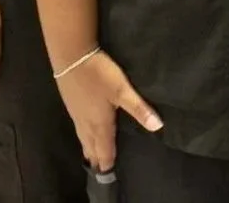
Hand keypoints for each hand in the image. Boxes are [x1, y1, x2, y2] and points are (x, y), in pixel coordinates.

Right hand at [53, 48, 159, 173]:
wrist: (70, 53)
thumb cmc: (98, 73)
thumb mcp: (122, 89)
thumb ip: (139, 108)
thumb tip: (158, 127)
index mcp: (100, 123)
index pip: (104, 148)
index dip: (107, 161)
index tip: (108, 173)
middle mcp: (86, 122)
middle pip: (91, 145)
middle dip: (96, 157)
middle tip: (100, 170)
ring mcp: (76, 112)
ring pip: (82, 136)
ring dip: (87, 147)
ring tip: (90, 156)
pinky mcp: (70, 102)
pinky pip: (77, 126)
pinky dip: (82, 135)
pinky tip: (82, 131)